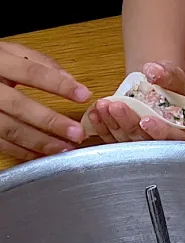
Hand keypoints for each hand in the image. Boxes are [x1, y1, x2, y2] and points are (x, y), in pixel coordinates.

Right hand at [0, 42, 89, 160]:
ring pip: (10, 128)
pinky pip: (1, 144)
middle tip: (77, 133)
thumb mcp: (7, 53)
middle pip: (19, 105)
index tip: (84, 95)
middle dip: (50, 121)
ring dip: (41, 142)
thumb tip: (70, 79)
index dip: (58, 85)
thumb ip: (38, 62)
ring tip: (65, 148)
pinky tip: (45, 155)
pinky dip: (24, 152)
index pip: (30, 71)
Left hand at [86, 61, 184, 143]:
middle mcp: (168, 143)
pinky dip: (104, 128)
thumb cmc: (171, 86)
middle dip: (130, 124)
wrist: (157, 88)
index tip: (146, 121)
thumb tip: (152, 71)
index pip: (176, 139)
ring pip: (130, 142)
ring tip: (104, 106)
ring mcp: (146, 145)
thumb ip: (167, 74)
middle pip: (149, 142)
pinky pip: (115, 140)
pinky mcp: (129, 142)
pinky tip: (96, 114)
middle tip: (117, 107)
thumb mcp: (174, 76)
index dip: (161, 132)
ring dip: (114, 125)